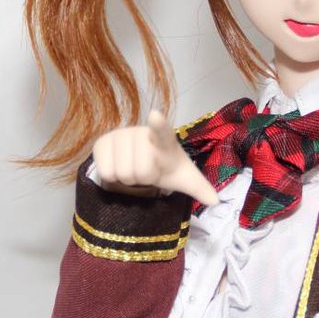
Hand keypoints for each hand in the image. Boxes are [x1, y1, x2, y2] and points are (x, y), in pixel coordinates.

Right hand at [92, 109, 219, 205]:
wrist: (141, 158)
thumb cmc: (164, 166)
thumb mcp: (182, 177)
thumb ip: (199, 187)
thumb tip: (216, 201)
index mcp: (163, 139)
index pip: (162, 131)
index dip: (158, 124)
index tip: (156, 116)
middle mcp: (140, 133)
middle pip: (140, 172)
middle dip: (143, 179)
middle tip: (145, 170)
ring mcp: (119, 135)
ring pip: (121, 173)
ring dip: (127, 179)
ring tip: (132, 168)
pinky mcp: (102, 142)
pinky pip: (105, 172)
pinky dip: (112, 177)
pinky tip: (118, 166)